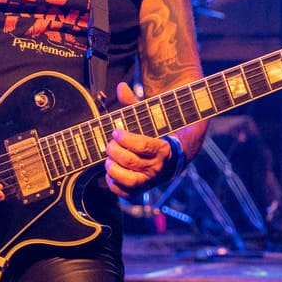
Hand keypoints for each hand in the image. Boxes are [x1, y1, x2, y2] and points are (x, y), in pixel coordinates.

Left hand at [103, 82, 177, 198]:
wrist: (174, 156)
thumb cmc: (157, 133)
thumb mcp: (149, 117)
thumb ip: (134, 104)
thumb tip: (121, 86)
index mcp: (163, 148)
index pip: (143, 145)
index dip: (126, 139)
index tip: (116, 132)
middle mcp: (158, 167)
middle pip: (131, 161)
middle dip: (115, 150)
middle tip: (109, 143)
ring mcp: (150, 181)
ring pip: (129, 180)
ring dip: (113, 169)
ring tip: (107, 158)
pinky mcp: (142, 189)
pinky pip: (126, 194)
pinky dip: (115, 185)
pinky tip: (110, 173)